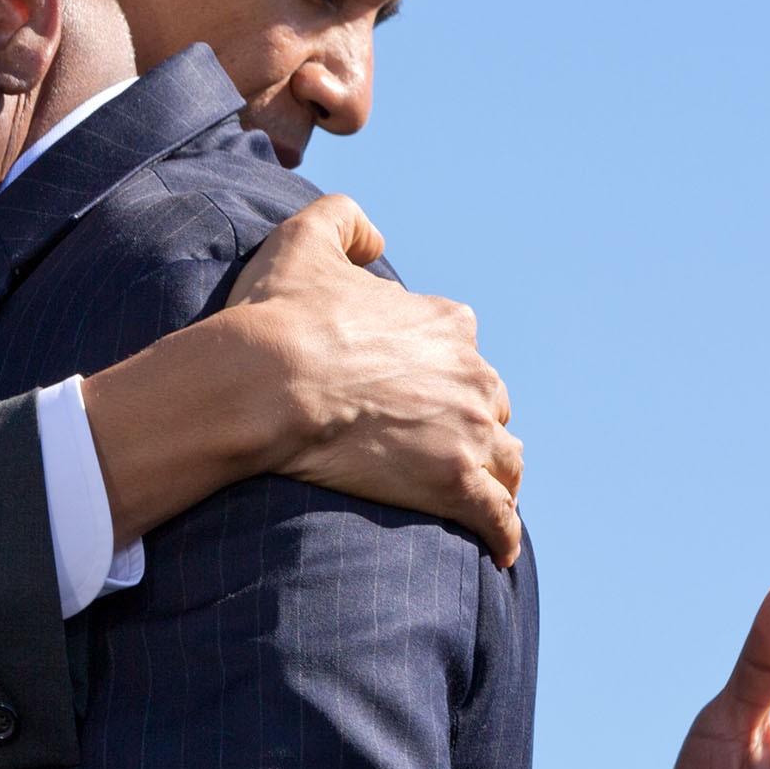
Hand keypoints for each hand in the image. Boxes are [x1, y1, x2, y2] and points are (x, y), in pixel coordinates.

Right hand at [225, 194, 523, 566]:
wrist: (264, 384)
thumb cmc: (277, 316)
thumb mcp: (304, 236)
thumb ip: (344, 219)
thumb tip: (376, 241)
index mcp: (445, 323)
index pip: (461, 349)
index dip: (435, 369)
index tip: (406, 388)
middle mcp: (472, 374)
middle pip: (488, 404)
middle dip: (467, 421)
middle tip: (431, 445)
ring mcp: (468, 432)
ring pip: (506, 459)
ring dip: (494, 474)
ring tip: (472, 494)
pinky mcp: (455, 485)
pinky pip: (498, 517)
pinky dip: (502, 533)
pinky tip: (496, 549)